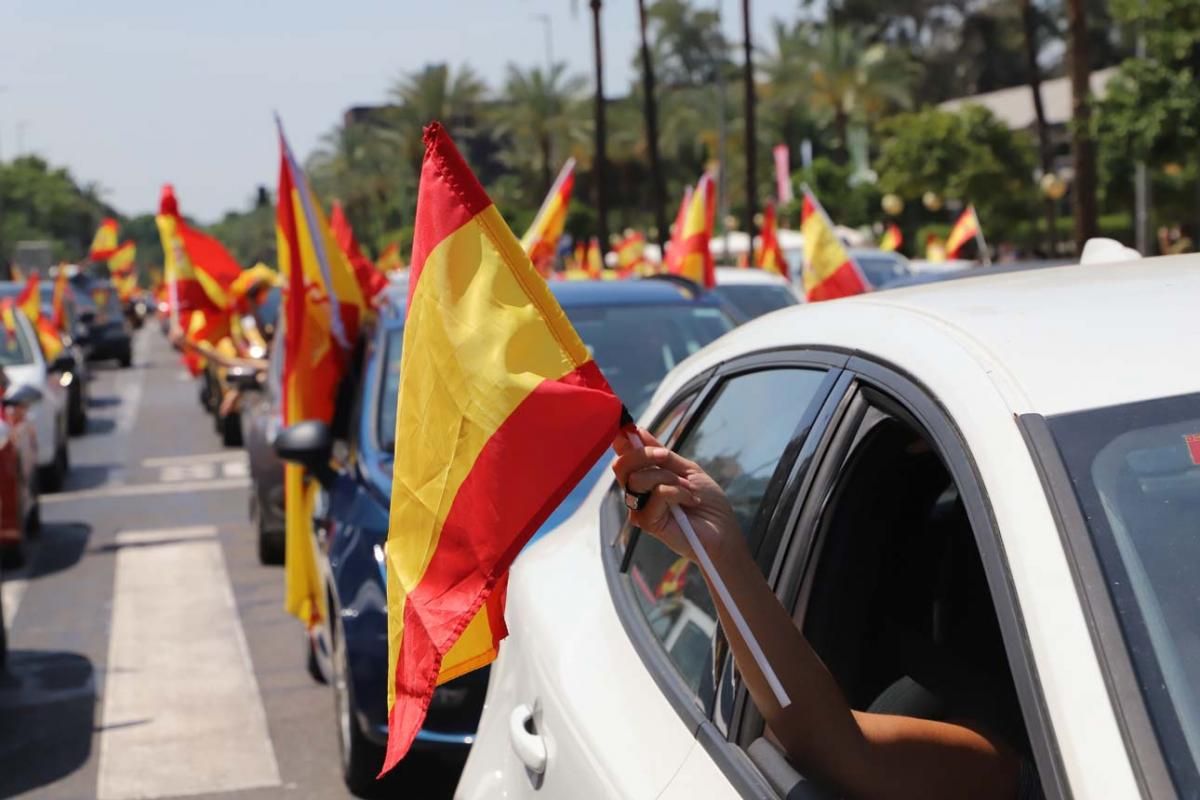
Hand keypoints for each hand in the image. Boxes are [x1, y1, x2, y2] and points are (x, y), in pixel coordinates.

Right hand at [612, 427, 741, 563]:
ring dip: (668, 478)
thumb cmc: (708, 502)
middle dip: (644, 455)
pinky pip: (656, 493)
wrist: (722, 530)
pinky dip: (677, 492)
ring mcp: (640, 507)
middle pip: (622, 466)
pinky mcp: (646, 521)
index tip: (630, 430)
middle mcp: (639, 492)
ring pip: (637, 479)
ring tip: (687, 489)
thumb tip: (638, 432)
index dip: (623, 442)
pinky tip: (689, 501)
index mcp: (646, 477)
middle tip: (665, 456)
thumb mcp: (687, 469)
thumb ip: (661, 453)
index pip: (625, 457)